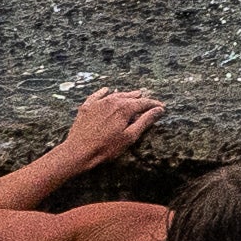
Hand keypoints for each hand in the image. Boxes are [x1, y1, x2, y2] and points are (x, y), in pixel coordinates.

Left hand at [46, 88, 166, 177]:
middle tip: (149, 102)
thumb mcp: (129, 137)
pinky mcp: (86, 107)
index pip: (143, 103)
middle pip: (130, 97)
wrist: (79, 151)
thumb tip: (158, 110)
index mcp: (124, 108)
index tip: (162, 107)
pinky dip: (103, 92)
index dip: (154, 104)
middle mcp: (112, 101)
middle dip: (141, 99)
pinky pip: (97, 95)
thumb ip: (145, 121)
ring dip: (126, 95)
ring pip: (115, 95)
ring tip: (134, 94)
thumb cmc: (106, 147)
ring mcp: (98, 103)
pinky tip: (106, 90)